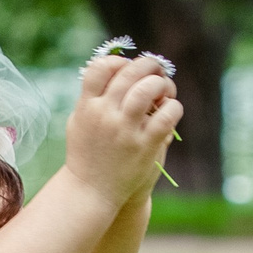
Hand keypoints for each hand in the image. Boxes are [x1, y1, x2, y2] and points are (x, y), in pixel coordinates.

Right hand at [61, 53, 180, 207]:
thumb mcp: (79, 121)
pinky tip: (171, 109)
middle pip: (128, 74)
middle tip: (155, 69)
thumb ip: (91, 97)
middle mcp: (105, 114)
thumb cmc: (85, 154)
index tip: (127, 66)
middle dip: (147, 65)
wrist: (90, 191)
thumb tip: (110, 70)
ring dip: (160, 83)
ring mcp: (124, 130)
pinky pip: (165, 117)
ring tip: (163, 88)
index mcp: (87, 106)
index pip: (100, 68)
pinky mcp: (144, 146)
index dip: (118, 61)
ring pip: (147, 90)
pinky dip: (173, 107)